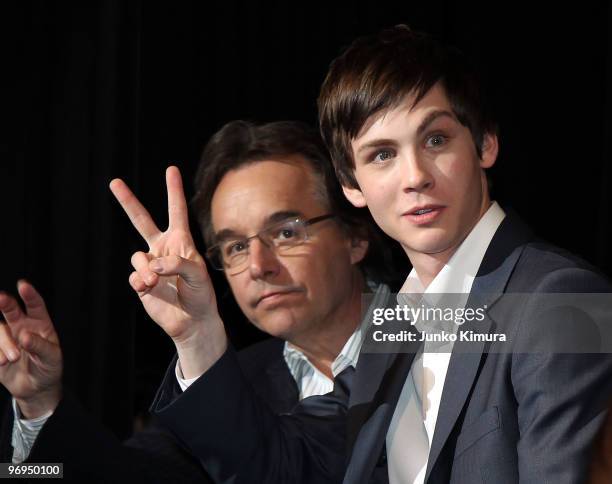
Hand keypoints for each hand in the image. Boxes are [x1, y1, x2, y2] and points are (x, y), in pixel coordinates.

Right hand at [0, 281, 61, 417]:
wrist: (36, 388)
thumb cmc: (49, 368)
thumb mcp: (51, 358)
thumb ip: (40, 346)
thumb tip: (24, 336)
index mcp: (40, 324)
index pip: (35, 305)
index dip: (29, 294)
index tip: (23, 285)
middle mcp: (21, 326)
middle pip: (10, 309)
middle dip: (4, 302)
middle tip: (0, 298)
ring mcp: (7, 338)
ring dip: (4, 344)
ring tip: (14, 359)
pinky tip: (2, 364)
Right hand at [110, 166, 226, 376]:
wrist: (191, 320)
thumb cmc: (201, 294)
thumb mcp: (199, 275)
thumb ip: (179, 263)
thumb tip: (153, 263)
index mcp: (181, 241)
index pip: (176, 211)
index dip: (173, 190)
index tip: (171, 170)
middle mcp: (163, 248)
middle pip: (141, 220)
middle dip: (128, 201)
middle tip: (114, 182)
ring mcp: (150, 264)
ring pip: (137, 256)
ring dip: (146, 269)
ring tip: (156, 282)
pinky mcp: (141, 281)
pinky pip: (134, 276)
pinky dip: (141, 282)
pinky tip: (150, 289)